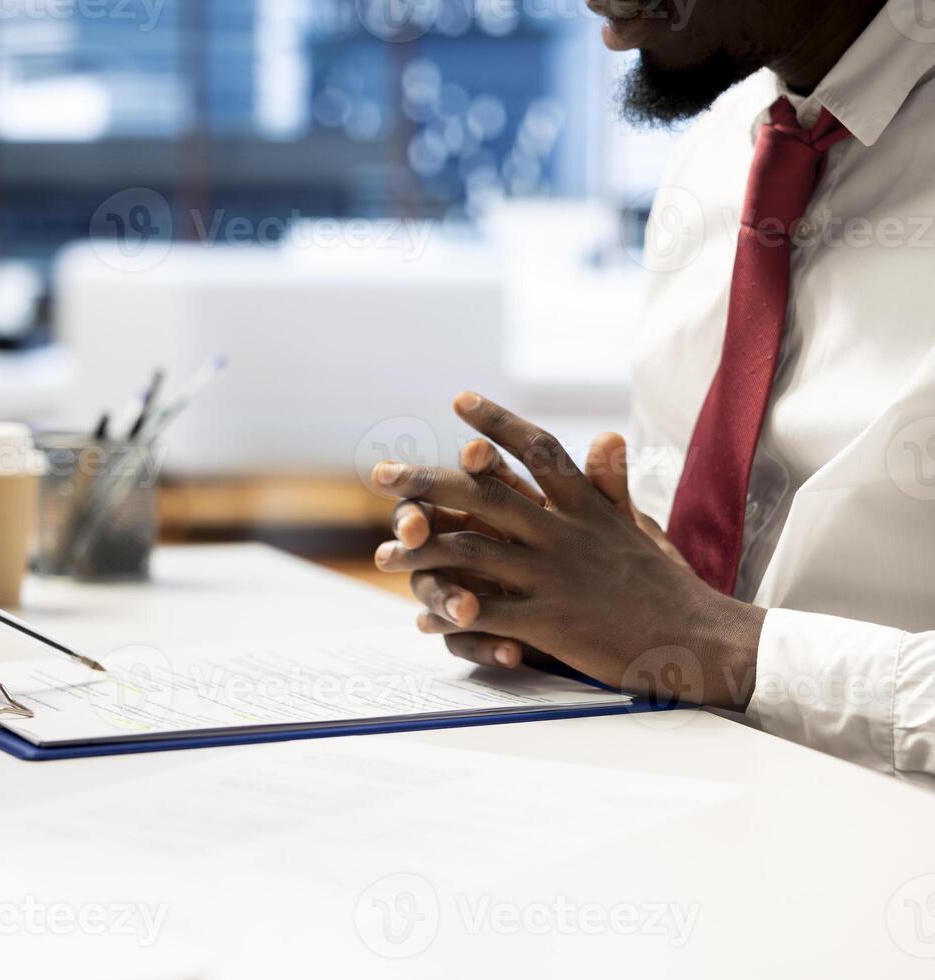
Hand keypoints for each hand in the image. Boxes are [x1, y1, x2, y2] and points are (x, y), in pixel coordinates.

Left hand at [386, 431, 690, 666]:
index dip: (496, 422)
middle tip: (379, 474)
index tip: (458, 399)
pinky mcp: (549, 622)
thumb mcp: (637, 527)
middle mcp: (563, 532)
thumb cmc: (667, 584)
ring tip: (383, 556)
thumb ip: (608, 484)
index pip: (535, 450)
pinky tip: (422, 620)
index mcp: (584, 506)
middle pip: (483, 494)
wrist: (700, 640)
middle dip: (426, 481)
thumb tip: (604, 433)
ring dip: (421, 552)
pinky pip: (486, 615)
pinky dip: (450, 616)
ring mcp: (553, 576)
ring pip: (472, 551)